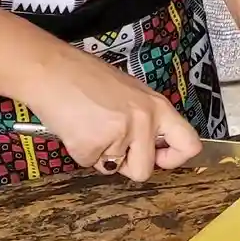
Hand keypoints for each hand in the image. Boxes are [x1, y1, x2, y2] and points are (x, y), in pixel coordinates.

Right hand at [28, 51, 203, 183]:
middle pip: (144, 170)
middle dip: (125, 165)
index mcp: (157, 106)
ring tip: (89, 127)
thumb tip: (151, 147)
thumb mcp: (130, 93)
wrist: (50, 70)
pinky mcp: (92, 145)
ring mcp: (119, 133)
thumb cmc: (86, 78)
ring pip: (113, 169)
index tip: (159, 159)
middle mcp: (144, 120)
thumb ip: (145, 119)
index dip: (174, 159)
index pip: (189, 144)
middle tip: (110, 141)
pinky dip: (80, 151)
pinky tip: (74, 127)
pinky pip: (88, 163)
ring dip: (100, 156)